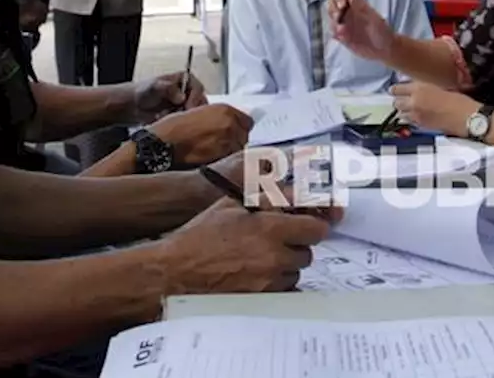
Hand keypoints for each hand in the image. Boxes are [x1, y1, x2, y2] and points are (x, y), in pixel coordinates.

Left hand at [132, 71, 207, 120]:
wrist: (135, 106)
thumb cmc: (145, 92)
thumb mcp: (155, 86)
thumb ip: (168, 88)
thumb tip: (182, 97)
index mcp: (187, 79)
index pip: (198, 89)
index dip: (194, 99)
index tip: (187, 108)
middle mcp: (191, 92)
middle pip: (201, 103)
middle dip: (188, 111)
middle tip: (176, 115)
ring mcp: (188, 105)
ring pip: (196, 115)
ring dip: (183, 118)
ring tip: (167, 116)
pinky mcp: (184, 117)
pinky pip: (190, 123)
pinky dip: (180, 125)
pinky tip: (167, 121)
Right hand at [150, 104, 252, 165]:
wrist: (162, 144)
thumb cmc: (173, 128)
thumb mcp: (198, 113)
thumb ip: (218, 118)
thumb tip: (229, 127)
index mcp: (225, 110)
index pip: (247, 121)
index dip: (239, 128)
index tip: (233, 132)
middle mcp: (230, 125)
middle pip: (244, 137)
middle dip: (236, 141)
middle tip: (220, 145)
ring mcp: (228, 143)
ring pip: (239, 150)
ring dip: (231, 152)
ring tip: (214, 153)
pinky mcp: (222, 159)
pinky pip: (230, 161)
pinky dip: (225, 162)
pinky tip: (211, 160)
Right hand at [160, 197, 331, 294]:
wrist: (177, 270)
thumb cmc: (201, 235)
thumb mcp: (232, 204)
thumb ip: (267, 198)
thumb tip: (294, 193)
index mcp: (269, 228)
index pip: (316, 229)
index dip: (311, 225)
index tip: (303, 225)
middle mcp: (274, 257)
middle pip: (307, 253)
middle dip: (295, 245)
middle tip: (275, 240)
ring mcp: (269, 281)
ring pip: (295, 272)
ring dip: (285, 265)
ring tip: (260, 257)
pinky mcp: (261, 299)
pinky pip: (282, 290)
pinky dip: (275, 282)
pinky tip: (256, 273)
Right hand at [327, 0, 394, 61]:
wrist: (385, 50)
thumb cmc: (382, 31)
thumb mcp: (375, 19)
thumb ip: (362, 8)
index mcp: (356, 3)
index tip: (342, 5)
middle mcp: (348, 11)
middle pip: (332, 3)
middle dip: (332, 9)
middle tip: (338, 18)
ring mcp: (344, 23)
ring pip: (330, 17)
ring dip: (333, 22)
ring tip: (342, 31)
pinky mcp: (341, 36)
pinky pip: (332, 31)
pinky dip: (334, 33)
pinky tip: (342, 38)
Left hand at [389, 81, 480, 135]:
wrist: (467, 117)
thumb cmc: (459, 100)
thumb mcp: (440, 86)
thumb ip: (424, 86)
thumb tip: (415, 86)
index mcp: (419, 88)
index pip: (397, 88)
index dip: (396, 89)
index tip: (396, 89)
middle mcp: (414, 101)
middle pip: (396, 102)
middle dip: (399, 100)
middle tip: (404, 99)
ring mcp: (416, 115)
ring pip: (400, 113)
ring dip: (403, 110)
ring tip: (411, 109)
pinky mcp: (421, 126)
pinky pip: (409, 121)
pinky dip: (410, 119)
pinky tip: (418, 116)